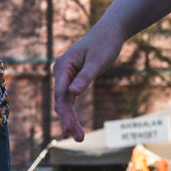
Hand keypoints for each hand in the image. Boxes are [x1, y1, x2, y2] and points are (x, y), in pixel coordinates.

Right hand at [51, 20, 128, 140]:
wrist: (110, 32)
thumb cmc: (105, 44)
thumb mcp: (97, 62)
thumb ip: (85, 77)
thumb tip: (72, 93)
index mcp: (63, 66)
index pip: (61, 94)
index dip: (64, 113)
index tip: (68, 128)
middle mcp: (61, 72)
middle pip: (61, 100)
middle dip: (68, 120)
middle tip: (77, 138)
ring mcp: (66, 76)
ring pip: (65, 102)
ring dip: (70, 119)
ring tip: (79, 137)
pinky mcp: (73, 79)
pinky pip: (70, 99)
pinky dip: (72, 112)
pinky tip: (75, 125)